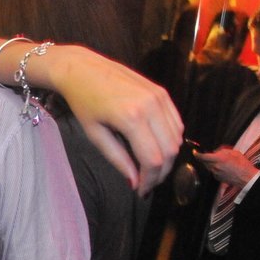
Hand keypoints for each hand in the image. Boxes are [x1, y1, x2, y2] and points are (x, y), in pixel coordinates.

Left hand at [50, 46, 182, 195]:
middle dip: (161, 172)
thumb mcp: (95, 135)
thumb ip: (118, 159)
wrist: (82, 69)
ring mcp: (159, 96)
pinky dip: (170, 139)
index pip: (153, 159)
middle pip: (169, 150)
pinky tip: (155, 147)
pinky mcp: (162, 92)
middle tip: (147, 183)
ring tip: (150, 168)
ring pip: (177, 137)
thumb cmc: (83, 102)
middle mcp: (151, 105)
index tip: (141, 190)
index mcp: (131, 118)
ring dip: (167, 157)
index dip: (149, 180)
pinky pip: (176, 122)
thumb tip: (135, 182)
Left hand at [194, 146, 258, 187]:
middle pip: (203, 162)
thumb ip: (222, 151)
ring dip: (210, 163)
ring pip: (208, 166)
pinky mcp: (217, 178)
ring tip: (220, 162)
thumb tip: (215, 151)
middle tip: (210, 155)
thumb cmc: (242, 164)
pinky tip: (222, 168)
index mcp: (218, 159)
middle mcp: (215, 166)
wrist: (246, 177)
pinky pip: (212, 171)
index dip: (197, 154)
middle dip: (204, 158)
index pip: (202, 156)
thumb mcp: (234, 152)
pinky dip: (215, 168)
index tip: (194, 151)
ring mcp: (215, 173)